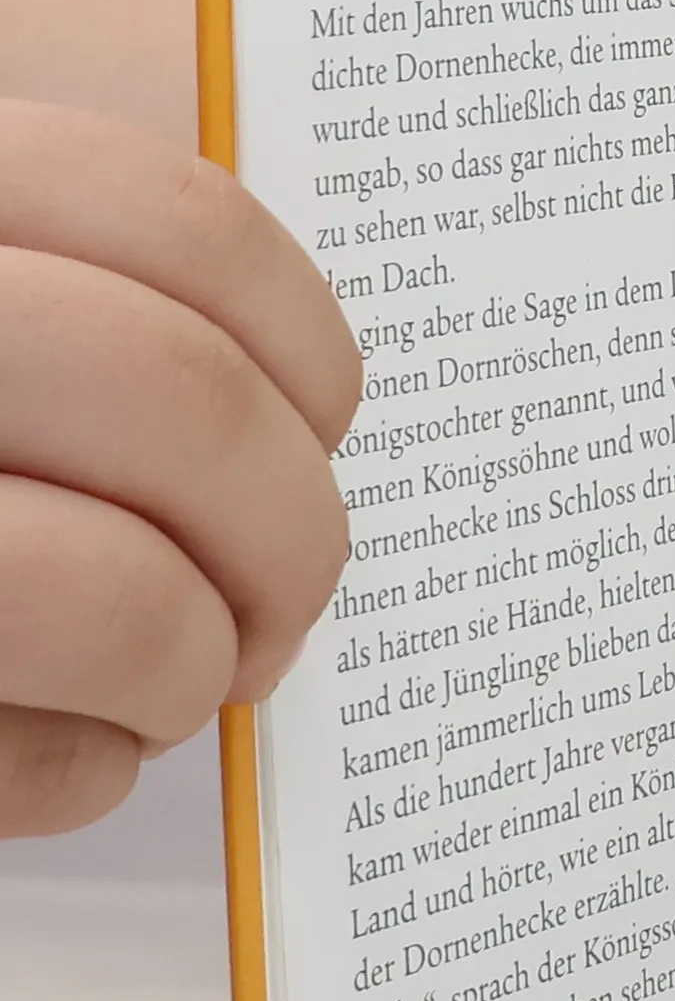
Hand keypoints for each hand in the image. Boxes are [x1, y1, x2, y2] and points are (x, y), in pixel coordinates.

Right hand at [0, 100, 360, 834]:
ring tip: (175, 682)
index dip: (302, 343)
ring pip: (116, 596)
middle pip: (181, 409)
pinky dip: (86, 773)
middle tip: (277, 604)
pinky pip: (22, 764)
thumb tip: (287, 414)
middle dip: (293, 537)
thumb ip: (66, 325)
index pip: (177, 226)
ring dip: (193, 663)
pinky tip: (62, 750)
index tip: (320, 420)